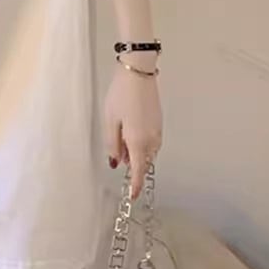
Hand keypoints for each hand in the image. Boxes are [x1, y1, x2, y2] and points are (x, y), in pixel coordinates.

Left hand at [104, 64, 162, 199]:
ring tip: (122, 136)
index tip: (133, 195)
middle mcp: (152, 139)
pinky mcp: (159, 122)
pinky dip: (142, 143)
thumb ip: (112, 144)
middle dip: (133, 163)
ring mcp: (157, 130)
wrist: (139, 73)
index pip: (139, 171)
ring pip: (149, 152)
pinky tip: (131, 129)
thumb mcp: (110, 120)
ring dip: (137, 152)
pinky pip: (152, 141)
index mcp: (139, 141)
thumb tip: (116, 161)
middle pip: (144, 162)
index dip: (136, 185)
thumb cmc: (122, 94)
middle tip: (118, 152)